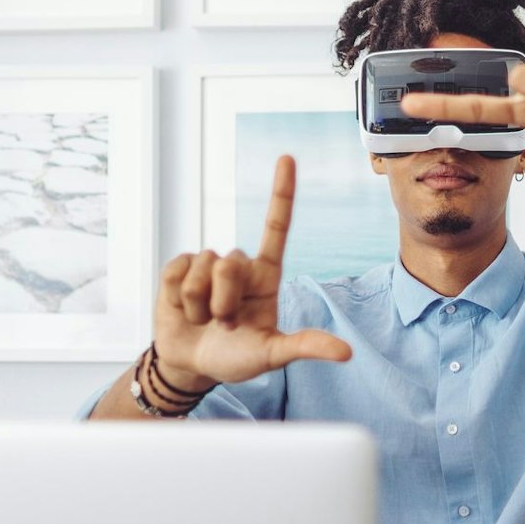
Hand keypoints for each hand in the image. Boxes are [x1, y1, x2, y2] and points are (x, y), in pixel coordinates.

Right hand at [152, 156, 352, 389]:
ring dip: (200, 306)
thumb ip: (305, 347)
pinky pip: (177, 272)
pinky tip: (183, 310)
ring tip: (204, 319)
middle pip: (230, 263)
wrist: (192, 365)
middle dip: (223, 302)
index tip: (287, 158)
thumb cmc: (236, 358)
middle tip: (225, 324)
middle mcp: (238, 264)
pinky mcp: (178, 269)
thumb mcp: (272, 355)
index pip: (276, 226)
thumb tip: (347, 352)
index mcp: (265, 275)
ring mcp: (206, 264)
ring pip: (202, 270)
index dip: (281, 192)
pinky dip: (178, 299)